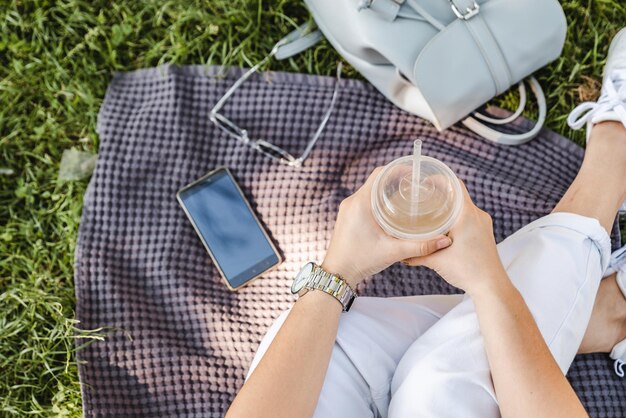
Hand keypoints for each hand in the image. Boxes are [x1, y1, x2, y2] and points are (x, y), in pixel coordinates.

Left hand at [321, 167, 451, 287]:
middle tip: (414, 185)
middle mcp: (352, 202)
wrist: (337, 273)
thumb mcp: (393, 252)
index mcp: (360, 203)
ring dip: (386, 190)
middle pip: (375, 181)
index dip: (397, 169)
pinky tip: (391, 209)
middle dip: (395, 180)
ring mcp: (347, 209)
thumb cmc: (360, 261)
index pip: (379, 174)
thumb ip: (420, 246)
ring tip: (406, 195)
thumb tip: (444, 241)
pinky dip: (378, 200)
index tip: (413, 173)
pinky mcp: (347, 216)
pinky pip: (364, 200)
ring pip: (369, 191)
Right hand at [403, 182, 506, 295]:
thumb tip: (400, 255)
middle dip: (441, 193)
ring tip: (430, 210)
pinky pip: (469, 216)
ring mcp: (483, 224)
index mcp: (466, 215)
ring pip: (464, 206)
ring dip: (449, 206)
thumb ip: (418, 255)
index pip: (455, 185)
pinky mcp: (484, 232)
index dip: (440, 179)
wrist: (491, 286)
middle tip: (423, 196)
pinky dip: (456, 216)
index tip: (425, 181)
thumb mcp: (437, 261)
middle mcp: (478, 215)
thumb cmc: (468, 271)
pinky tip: (443, 226)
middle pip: (458, 195)